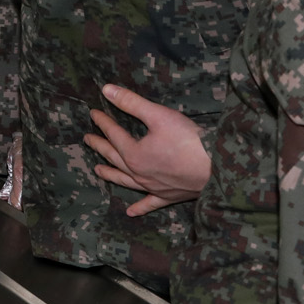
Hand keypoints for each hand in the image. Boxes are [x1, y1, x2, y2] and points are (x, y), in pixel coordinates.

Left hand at [84, 84, 210, 215]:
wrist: (216, 168)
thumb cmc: (189, 141)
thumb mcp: (158, 115)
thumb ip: (131, 103)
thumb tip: (106, 90)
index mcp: (134, 154)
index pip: (114, 134)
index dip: (103, 122)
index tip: (94, 114)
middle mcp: (138, 173)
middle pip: (114, 157)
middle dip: (100, 146)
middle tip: (87, 139)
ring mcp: (152, 187)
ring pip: (125, 180)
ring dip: (111, 175)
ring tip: (97, 171)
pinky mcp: (168, 196)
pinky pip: (150, 203)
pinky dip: (140, 207)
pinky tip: (130, 213)